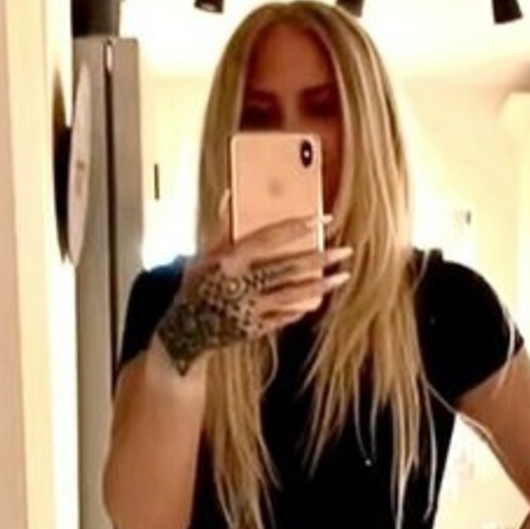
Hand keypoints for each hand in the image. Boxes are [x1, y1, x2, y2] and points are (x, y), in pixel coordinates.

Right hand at [155, 200, 351, 371]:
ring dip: (321, 285)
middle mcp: (240, 285)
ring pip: (293, 295)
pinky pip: (284, 317)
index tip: (322, 219)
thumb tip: (232, 195)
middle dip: (319, 258)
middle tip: (345, 250)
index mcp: (228, 260)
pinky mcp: (254, 329)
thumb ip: (222, 228)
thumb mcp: (203, 255)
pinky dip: (301, 307)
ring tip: (342, 275)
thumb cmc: (196, 287)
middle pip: (288, 268)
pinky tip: (318, 299)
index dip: (297, 227)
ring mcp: (249, 309)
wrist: (184, 332)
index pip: (269, 238)